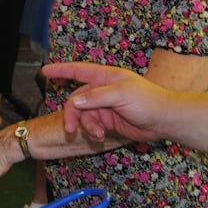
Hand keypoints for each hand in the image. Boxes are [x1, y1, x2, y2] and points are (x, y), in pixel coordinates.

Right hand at [41, 62, 171, 143]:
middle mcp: (103, 90)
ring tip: (98, 134)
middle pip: (77, 100)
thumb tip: (75, 101)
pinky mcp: (109, 121)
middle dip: (72, 114)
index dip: (61, 71)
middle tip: (69, 128)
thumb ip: (96, 97)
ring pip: (84, 116)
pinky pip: (93, 125)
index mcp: (105, 77)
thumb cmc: (147, 100)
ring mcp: (105, 106)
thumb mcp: (121, 94)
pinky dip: (94, 131)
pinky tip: (102, 136)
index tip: (44, 71)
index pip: (78, 71)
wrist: (163, 120)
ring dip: (87, 126)